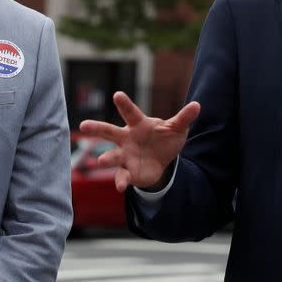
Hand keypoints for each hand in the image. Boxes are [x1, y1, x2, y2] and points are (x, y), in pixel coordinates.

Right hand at [79, 91, 199, 191]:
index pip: (131, 112)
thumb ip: (184, 117)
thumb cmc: (164, 138)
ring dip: (106, 158)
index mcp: (138, 124)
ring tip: (101, 161)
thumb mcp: (177, 128)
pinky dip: (121, 181)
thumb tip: (198, 105)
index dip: (124, 104)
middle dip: (96, 128)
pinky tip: (120, 187)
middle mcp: (126, 139)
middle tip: (84, 125)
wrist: (162, 161)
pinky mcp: (127, 171)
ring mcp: (124, 155)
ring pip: (111, 156)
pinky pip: (122, 176)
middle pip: (109, 131)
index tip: (117, 95)